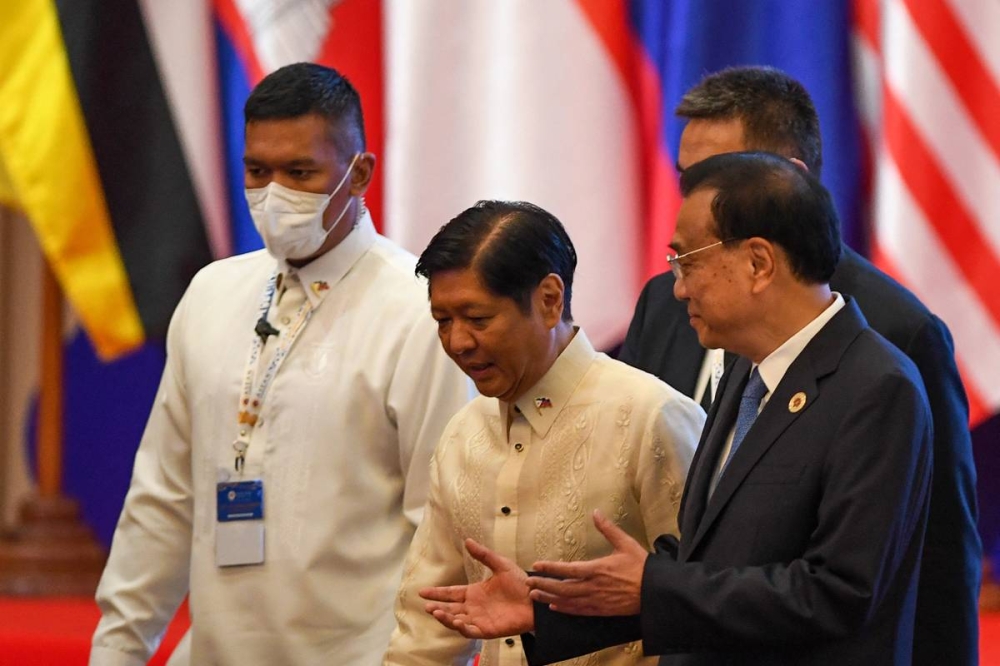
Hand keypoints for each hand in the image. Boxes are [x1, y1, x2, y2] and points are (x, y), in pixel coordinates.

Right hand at [420, 538, 534, 638]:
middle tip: (427, 606)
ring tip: (436, 612)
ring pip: (456, 621)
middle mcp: (474, 607)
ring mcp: (479, 619)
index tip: (422, 591)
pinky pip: (470, 631)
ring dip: (445, 618)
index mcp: (474, 592)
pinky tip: (456, 621)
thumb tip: (467, 540)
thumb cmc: (520, 583)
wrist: (536, 599)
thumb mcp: (500, 564)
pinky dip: (461, 628)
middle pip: (450, 608)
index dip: (437, 592)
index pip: (451, 592)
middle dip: (437, 607)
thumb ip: (483, 555)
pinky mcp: (488, 630)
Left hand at [528, 510, 647, 615]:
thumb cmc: (642, 567)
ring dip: (550, 598)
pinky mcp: (602, 610)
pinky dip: (565, 609)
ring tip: (535, 595)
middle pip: (562, 587)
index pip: (567, 569)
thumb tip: (596, 512)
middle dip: (544, 585)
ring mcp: (597, 600)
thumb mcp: (625, 544)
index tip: (536, 565)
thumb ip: (608, 529)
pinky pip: (579, 611)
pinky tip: (555, 606)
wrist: (656, 592)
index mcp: (597, 569)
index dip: (550, 568)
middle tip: (529, 583)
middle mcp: (593, 586)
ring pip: (568, 601)